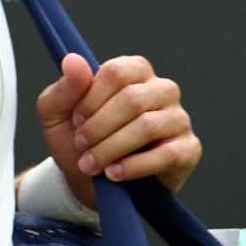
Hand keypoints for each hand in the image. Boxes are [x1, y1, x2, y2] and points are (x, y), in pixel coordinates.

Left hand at [37, 53, 201, 209]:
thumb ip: (64, 87)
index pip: (117, 72)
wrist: (89, 184)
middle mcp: (162, 89)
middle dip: (99, 127)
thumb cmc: (78, 142)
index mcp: (134, 71)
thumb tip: (72, 60)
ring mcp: (178, 119)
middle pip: (132, 99)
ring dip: (111, 148)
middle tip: (81, 146)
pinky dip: (134, 166)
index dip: (91, 99)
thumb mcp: (57, 115)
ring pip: (148, 126)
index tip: (75, 120)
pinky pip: (168, 154)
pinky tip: (114, 174)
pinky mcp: (188, 150)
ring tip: (91, 164)